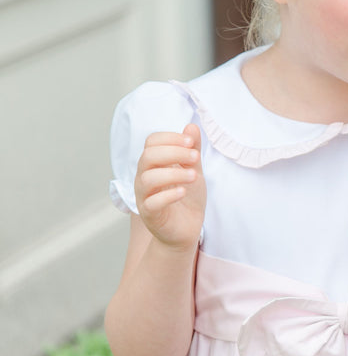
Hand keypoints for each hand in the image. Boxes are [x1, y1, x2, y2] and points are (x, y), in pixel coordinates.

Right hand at [133, 124, 206, 250]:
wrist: (186, 229)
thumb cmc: (187, 198)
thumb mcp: (194, 170)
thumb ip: (192, 151)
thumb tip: (191, 126)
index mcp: (153, 164)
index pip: (151, 142)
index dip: (170, 138)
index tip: (191, 142)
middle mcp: (144, 177)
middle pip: (148, 156)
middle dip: (173, 153)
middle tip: (195, 157)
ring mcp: (144, 197)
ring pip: (148, 179)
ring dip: (173, 173)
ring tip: (194, 176)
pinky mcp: (150, 215)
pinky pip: (152, 203)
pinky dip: (168, 195)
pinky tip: (183, 192)